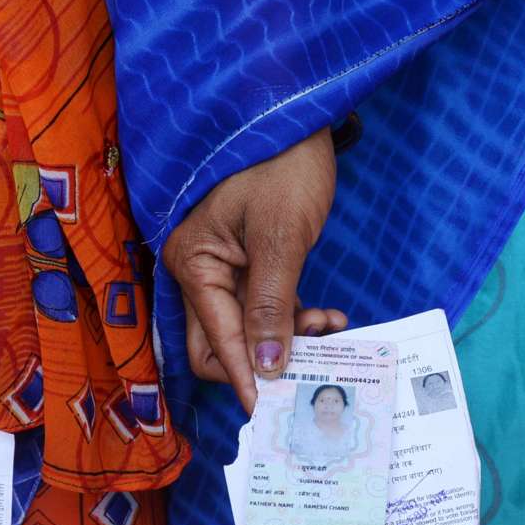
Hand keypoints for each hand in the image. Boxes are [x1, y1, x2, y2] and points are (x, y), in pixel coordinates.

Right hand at [164, 128, 346, 410]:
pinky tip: (327, 315)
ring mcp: (223, 266)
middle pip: (218, 346)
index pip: (215, 342)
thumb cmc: (284, 163)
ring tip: (331, 328)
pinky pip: (263, 309)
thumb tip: (267, 370)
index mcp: (193, 263)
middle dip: (264, 364)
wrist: (297, 110)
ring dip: (286, 341)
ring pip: (246, 331)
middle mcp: (198, 270)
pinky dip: (293, 319)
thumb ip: (271, 307)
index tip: (272, 413)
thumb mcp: (281, 237)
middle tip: (311, 366)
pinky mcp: (249, 261)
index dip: (246, 379)